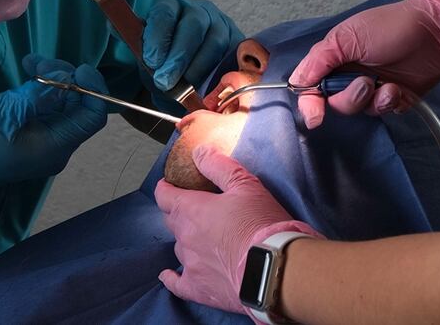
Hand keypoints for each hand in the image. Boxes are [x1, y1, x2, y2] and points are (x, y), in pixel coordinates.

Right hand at [0, 55, 107, 222]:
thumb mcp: (6, 112)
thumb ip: (39, 94)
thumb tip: (67, 77)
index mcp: (57, 146)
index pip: (92, 117)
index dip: (93, 89)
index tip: (78, 67)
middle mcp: (57, 145)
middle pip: (79, 106)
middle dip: (66, 78)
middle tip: (41, 62)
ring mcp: (45, 139)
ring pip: (63, 102)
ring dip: (52, 77)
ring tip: (31, 61)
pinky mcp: (32, 131)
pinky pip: (47, 106)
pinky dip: (41, 86)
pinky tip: (29, 68)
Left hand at [143, 0, 242, 93]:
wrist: (188, 64)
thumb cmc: (166, 58)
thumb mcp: (152, 55)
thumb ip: (151, 59)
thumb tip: (156, 71)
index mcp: (172, 6)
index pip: (165, 13)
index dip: (158, 38)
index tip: (152, 61)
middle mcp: (199, 10)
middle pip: (194, 25)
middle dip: (179, 56)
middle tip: (166, 80)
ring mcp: (221, 23)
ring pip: (215, 41)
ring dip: (198, 68)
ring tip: (184, 88)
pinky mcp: (237, 40)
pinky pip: (232, 55)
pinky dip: (218, 73)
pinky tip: (205, 86)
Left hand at [154, 145, 320, 313]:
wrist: (275, 268)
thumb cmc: (261, 224)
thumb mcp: (245, 185)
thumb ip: (218, 166)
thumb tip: (199, 151)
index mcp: (191, 210)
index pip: (164, 195)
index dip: (166, 187)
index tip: (169, 184)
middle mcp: (184, 236)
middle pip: (171, 220)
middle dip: (177, 211)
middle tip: (192, 208)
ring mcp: (190, 264)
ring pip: (178, 248)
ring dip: (186, 240)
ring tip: (201, 238)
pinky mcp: (199, 288)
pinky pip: (177, 284)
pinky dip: (172, 278)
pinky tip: (169, 276)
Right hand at [290, 0, 439, 128]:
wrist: (437, 32)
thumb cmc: (392, 26)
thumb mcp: (348, 37)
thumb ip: (319, 60)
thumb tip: (296, 82)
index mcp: (335, 58)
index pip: (311, 86)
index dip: (310, 102)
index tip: (315, 115)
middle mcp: (349, 74)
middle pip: (333, 102)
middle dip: (347, 98)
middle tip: (364, 82)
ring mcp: (372, 87)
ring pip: (357, 110)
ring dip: (370, 100)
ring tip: (385, 84)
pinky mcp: (393, 98)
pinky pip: (381, 113)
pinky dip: (388, 102)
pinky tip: (397, 89)